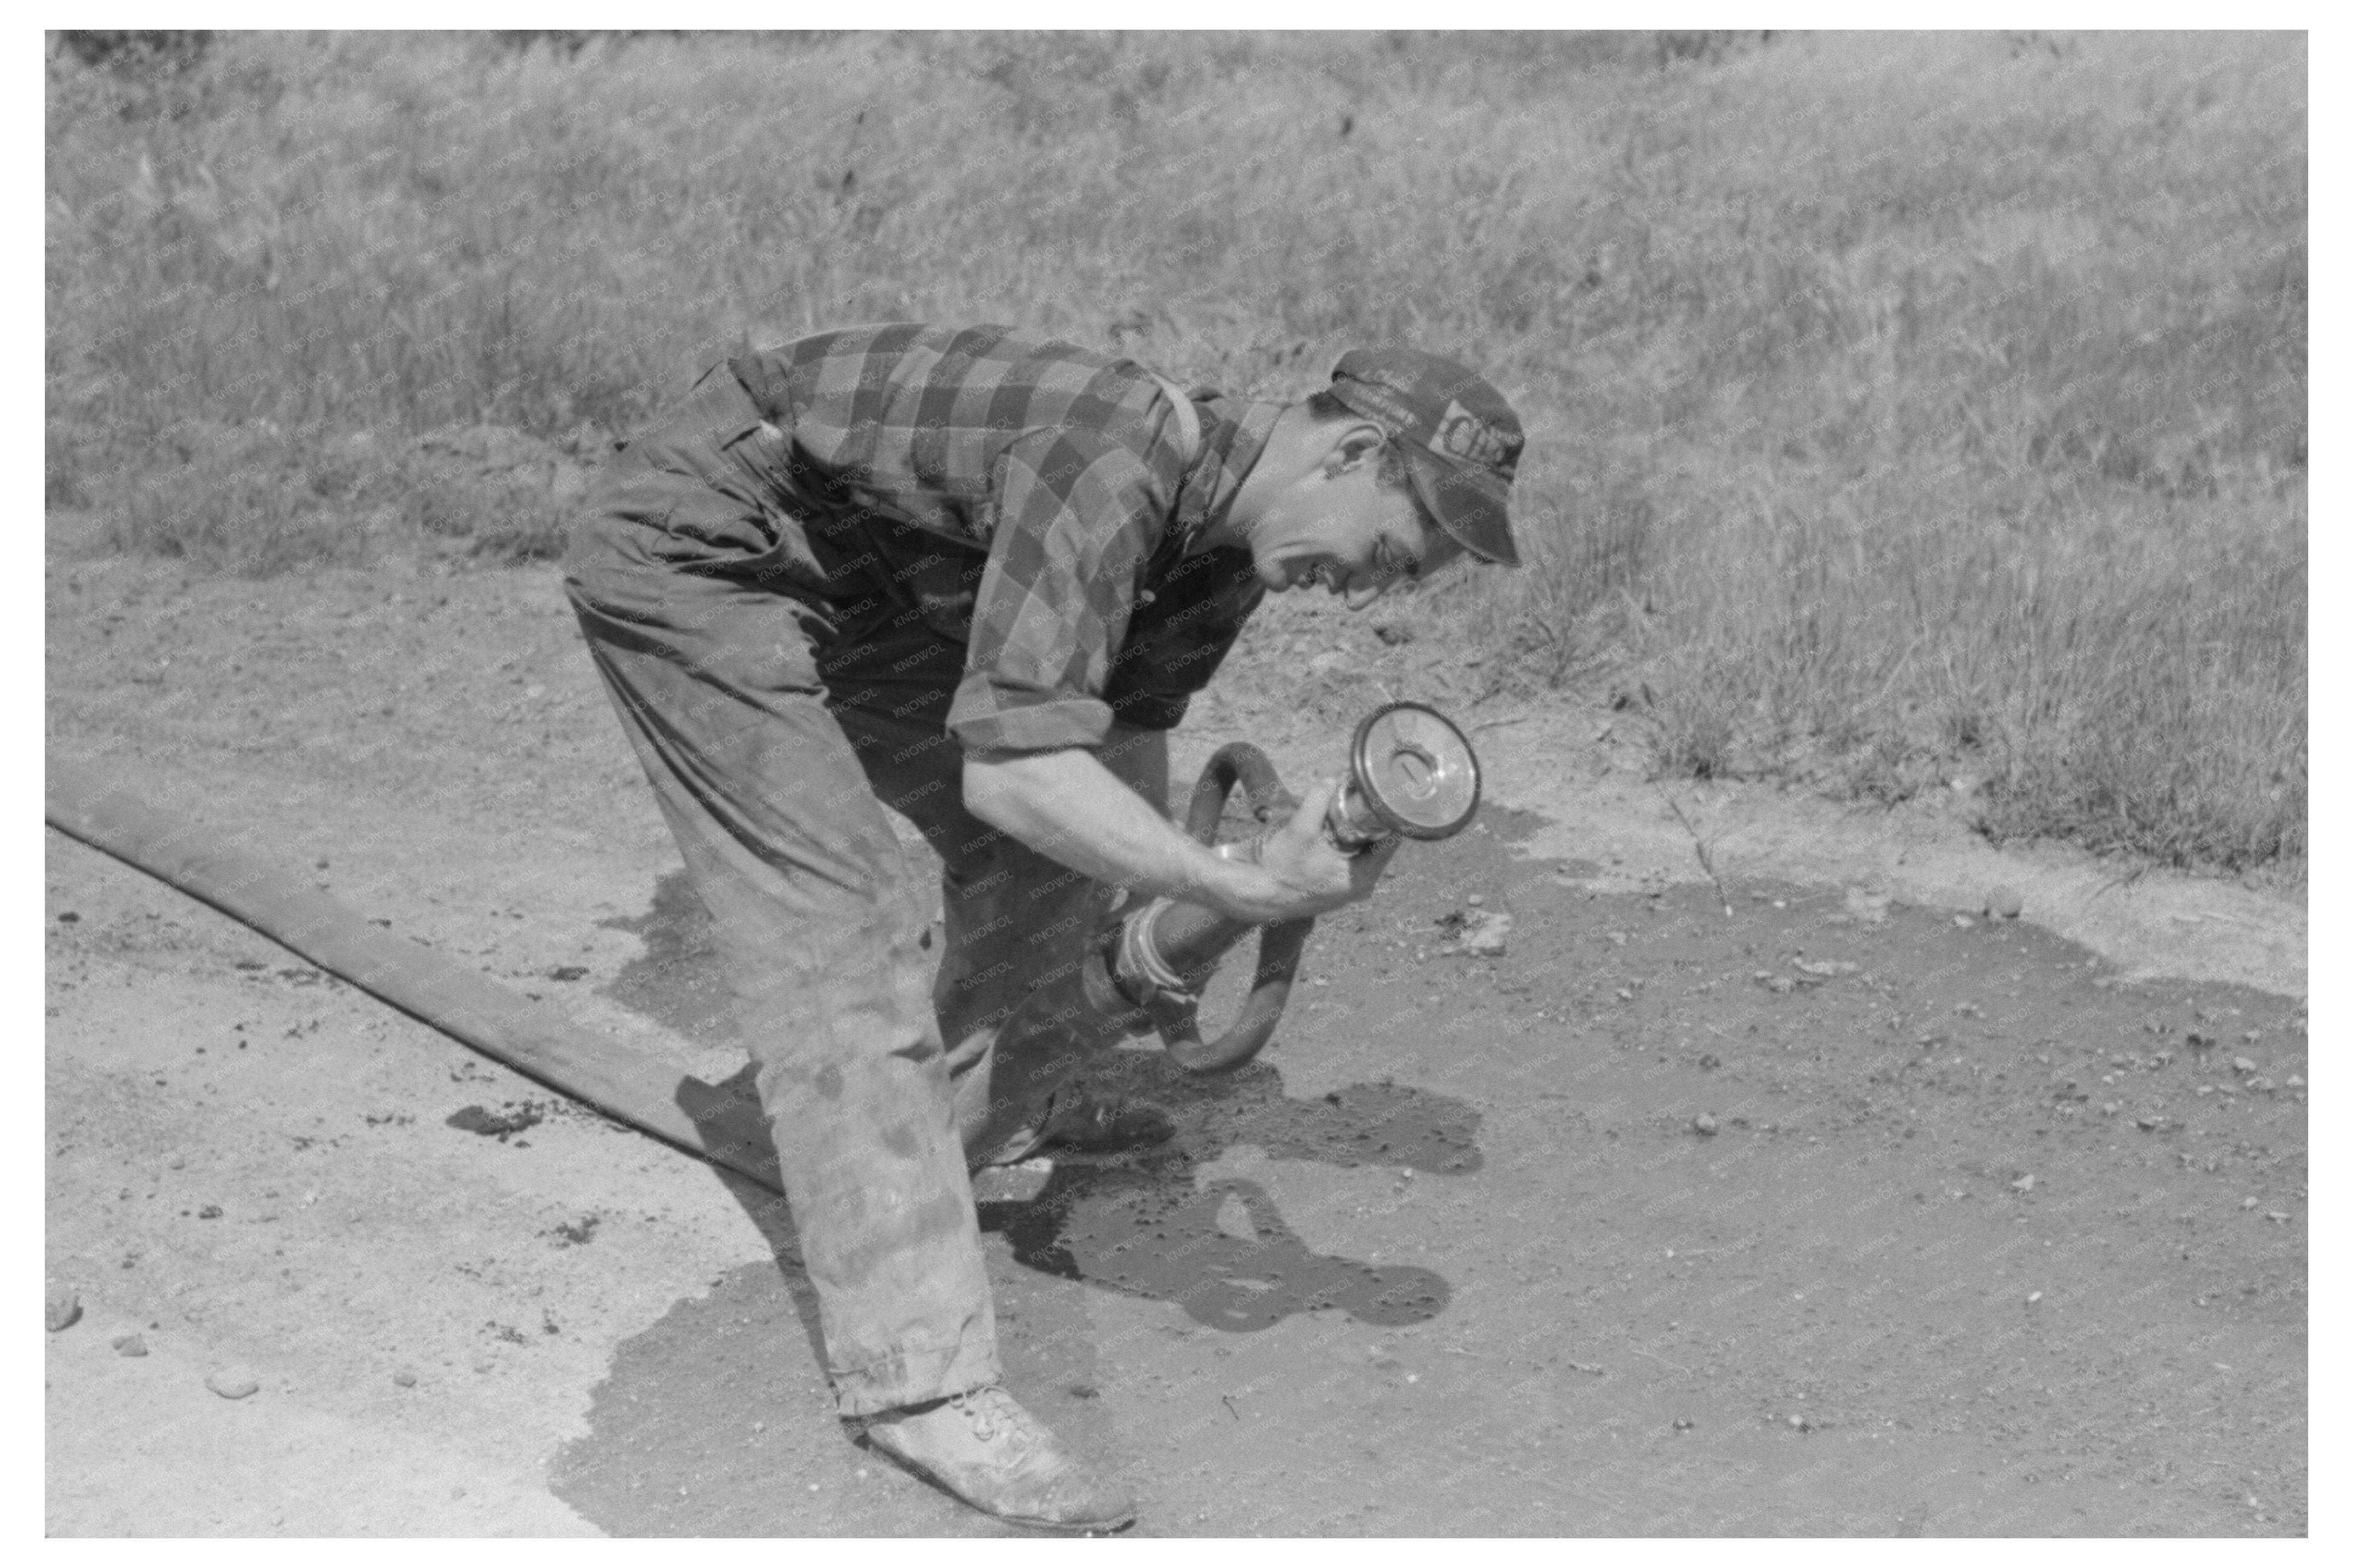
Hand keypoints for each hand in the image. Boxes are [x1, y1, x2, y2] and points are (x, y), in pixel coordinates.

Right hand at [1226, 777, 1400, 923]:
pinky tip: (1323, 831)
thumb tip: (1332, 780)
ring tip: (1334, 811)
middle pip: (1376, 841)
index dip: (1384, 811)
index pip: (1391, 837)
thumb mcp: (1298, 829)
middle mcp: (1360, 886)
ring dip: (1350, 828)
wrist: (1252, 895)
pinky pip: (1347, 857)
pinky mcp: (1333, 886)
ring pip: (1361, 848)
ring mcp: (1347, 889)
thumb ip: (1317, 801)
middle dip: (1364, 817)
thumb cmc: (1276, 869)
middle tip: (1352, 795)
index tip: (1374, 792)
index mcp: (1362, 877)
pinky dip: (1340, 841)